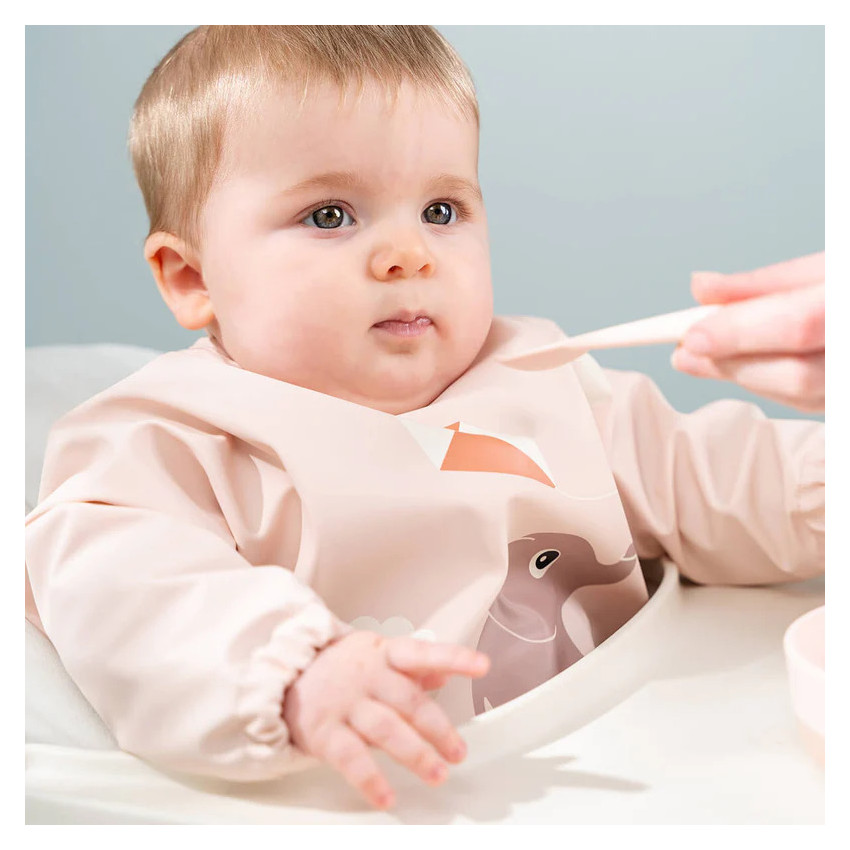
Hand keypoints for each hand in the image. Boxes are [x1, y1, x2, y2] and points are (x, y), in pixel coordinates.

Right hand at [281, 630, 489, 809]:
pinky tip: (387, 795)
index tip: (482, 666)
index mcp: (383, 653)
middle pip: (408, 700)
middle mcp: (366, 675)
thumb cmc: (340, 668)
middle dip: (438, 728)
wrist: (283, 674)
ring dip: (415, 754)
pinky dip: (371, 780)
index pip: (422, 652)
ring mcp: (344, 702)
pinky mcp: (323, 731)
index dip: (454, 658)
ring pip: (385, 728)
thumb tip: (446, 671)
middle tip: (458, 752)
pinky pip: (350, 758)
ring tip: (437, 773)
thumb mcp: (377, 655)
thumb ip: (414, 666)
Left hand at [671, 252, 823, 412]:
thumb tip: (701, 288)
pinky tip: (745, 368)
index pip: (800, 323)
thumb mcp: (830, 267)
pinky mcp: (847, 403)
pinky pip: (812, 402)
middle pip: (797, 373)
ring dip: (744, 377)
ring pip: (802, 395)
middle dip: (733, 362)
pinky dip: (771, 386)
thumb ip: (766, 283)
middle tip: (684, 350)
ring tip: (701, 358)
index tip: (689, 336)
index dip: (740, 332)